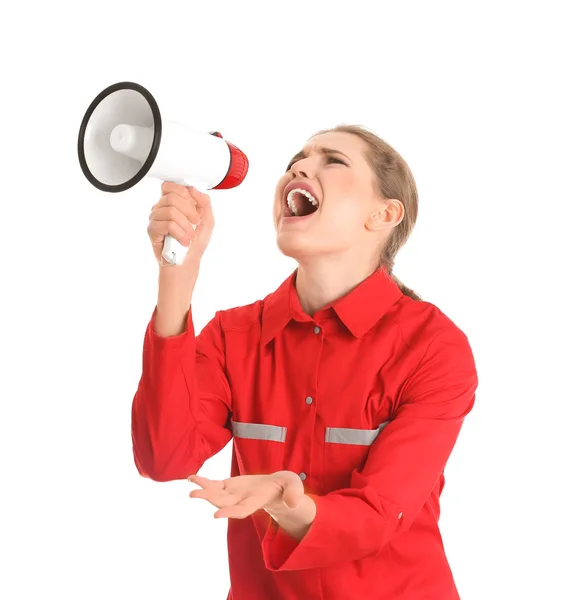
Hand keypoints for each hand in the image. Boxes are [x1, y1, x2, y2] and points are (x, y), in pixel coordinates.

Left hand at [188, 471, 304, 518]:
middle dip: (208, 498)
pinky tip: (191, 478)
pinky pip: (214, 484)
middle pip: (223, 502)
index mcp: (256, 502)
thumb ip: (294, 493)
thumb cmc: (287, 487)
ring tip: (190, 484)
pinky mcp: (229, 486)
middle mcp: (241, 500)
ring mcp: (234, 493)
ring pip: (216, 494)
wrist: (277, 488)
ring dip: (202, 489)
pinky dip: (203, 481)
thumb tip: (292, 503)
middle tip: (194, 495)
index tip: (216, 514)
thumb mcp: (293, 486)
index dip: (229, 512)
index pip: (241, 510)